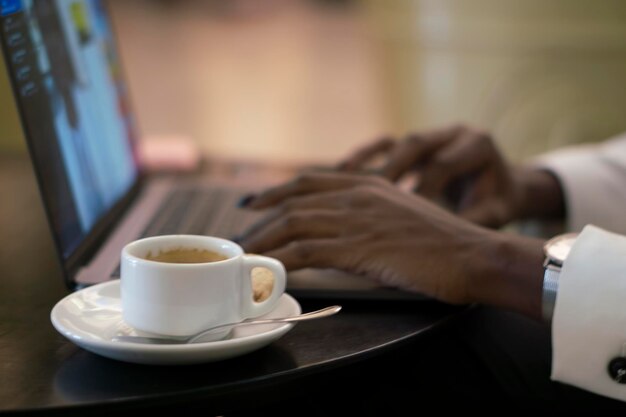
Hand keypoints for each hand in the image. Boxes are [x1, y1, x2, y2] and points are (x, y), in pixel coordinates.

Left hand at [238, 172, 544, 317]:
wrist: (473, 254)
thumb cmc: (444, 242)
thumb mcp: (403, 215)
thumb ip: (371, 215)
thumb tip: (343, 231)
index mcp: (367, 183)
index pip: (308, 182)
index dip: (275, 192)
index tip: (252, 203)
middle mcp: (357, 195)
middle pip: (293, 203)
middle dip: (260, 220)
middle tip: (239, 236)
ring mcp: (357, 220)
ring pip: (294, 226)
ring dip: (264, 242)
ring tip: (244, 257)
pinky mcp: (359, 247)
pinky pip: (307, 251)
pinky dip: (282, 260)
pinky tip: (269, 270)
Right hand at [337, 125, 524, 227]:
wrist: (502, 186)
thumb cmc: (498, 202)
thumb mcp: (495, 213)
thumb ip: (473, 221)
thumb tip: (444, 241)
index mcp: (478, 144)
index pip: (443, 165)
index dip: (422, 190)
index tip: (406, 215)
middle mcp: (452, 134)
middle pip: (415, 145)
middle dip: (390, 169)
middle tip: (366, 193)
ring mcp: (431, 137)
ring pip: (395, 143)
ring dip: (367, 161)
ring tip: (344, 179)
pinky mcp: (414, 146)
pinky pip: (383, 146)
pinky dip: (363, 158)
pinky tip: (342, 175)